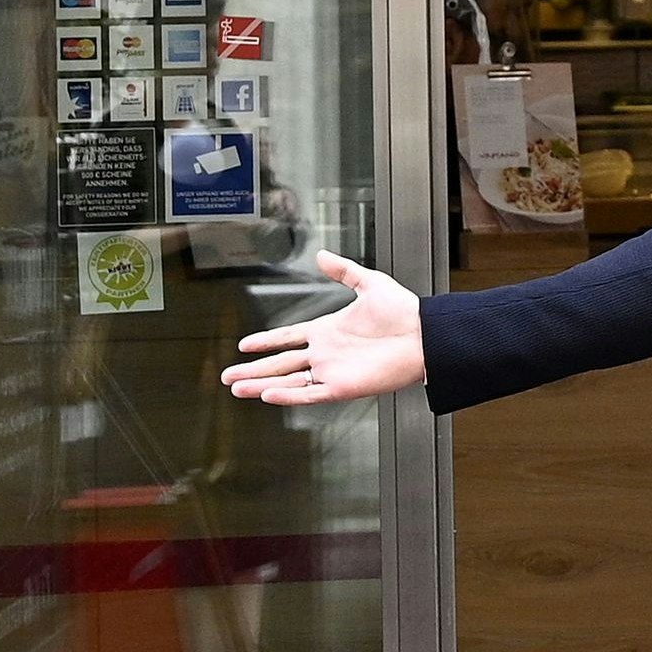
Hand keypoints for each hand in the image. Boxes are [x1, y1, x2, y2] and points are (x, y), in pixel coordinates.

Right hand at [224, 250, 424, 403]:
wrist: (424, 334)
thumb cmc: (403, 311)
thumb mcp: (369, 283)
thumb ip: (343, 271)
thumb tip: (321, 255)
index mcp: (327, 331)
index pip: (287, 338)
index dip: (265, 341)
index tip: (244, 346)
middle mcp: (325, 353)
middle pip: (280, 364)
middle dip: (252, 370)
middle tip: (227, 377)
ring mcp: (332, 371)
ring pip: (288, 382)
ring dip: (261, 385)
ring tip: (237, 389)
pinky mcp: (342, 386)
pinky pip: (310, 394)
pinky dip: (288, 396)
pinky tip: (267, 395)